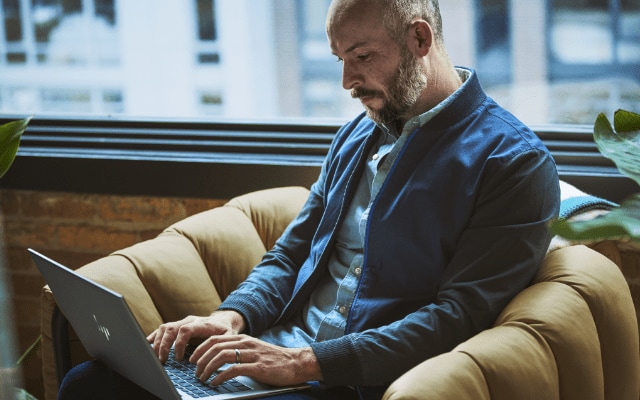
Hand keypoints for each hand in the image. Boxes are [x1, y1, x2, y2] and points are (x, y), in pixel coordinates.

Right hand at [146, 310, 244, 362]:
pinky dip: (155, 336)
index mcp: (202, 323)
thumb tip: (204, 358)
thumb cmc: (226, 330)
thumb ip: (218, 345)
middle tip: (162, 360)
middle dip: (164, 345)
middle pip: (171, 328)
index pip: (185, 330)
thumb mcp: (228, 337)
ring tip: (155, 356)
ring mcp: (183, 321)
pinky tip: (148, 345)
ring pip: (165, 327)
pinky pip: (164, 328)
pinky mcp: (178, 324)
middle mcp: (190, 320)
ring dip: (158, 341)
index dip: (178, 344)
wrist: (225, 320)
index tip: (178, 358)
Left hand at [190, 334, 322, 386]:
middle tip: (195, 371)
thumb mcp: (254, 350)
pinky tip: (215, 382)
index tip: (193, 359)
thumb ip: (239, 351)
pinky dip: (221, 376)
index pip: (215, 339)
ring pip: (222, 356)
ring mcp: (252, 355)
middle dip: (201, 359)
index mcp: (244, 338)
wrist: (296, 363)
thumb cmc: (275, 359)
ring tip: (203, 378)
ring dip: (208, 368)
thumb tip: (219, 358)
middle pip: (215, 346)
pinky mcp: (258, 367)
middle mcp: (246, 343)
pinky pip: (234, 369)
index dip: (200, 349)